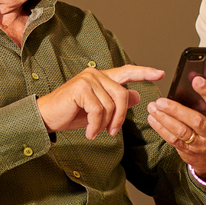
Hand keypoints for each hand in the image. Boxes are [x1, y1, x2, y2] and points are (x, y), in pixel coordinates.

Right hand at [39, 65, 163, 139]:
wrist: (45, 118)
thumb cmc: (71, 114)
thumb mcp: (98, 110)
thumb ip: (116, 102)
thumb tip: (138, 96)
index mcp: (102, 77)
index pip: (127, 72)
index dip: (144, 72)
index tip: (160, 74)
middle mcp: (95, 74)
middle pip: (122, 95)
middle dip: (120, 117)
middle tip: (112, 132)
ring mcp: (87, 80)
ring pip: (110, 105)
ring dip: (105, 124)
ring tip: (95, 132)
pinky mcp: (80, 89)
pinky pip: (98, 111)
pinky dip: (95, 126)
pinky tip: (89, 132)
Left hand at [147, 75, 205, 172]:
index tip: (196, 79)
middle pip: (196, 120)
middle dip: (177, 110)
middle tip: (162, 101)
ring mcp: (200, 143)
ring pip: (181, 131)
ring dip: (165, 119)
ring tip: (153, 107)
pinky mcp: (187, 150)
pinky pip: (172, 139)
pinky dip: (161, 129)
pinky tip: (153, 119)